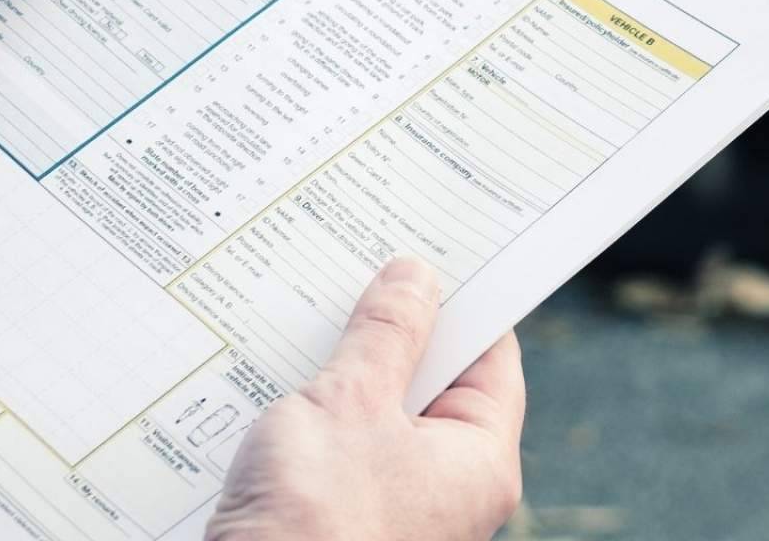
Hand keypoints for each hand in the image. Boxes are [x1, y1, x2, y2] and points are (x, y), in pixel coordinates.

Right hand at [207, 258, 524, 540]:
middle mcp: (448, 492)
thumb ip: (386, 334)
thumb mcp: (351, 401)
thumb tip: (415, 277)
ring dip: (345, 372)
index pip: (491, 360)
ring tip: (310, 320)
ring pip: (379, 416)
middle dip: (392, 332)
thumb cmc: (316, 522)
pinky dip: (316, 413)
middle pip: (432, 385)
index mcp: (479, 463)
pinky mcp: (342, 519)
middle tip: (361, 273)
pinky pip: (341, 449)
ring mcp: (395, 509)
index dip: (463, 303)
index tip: (432, 253)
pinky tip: (278, 380)